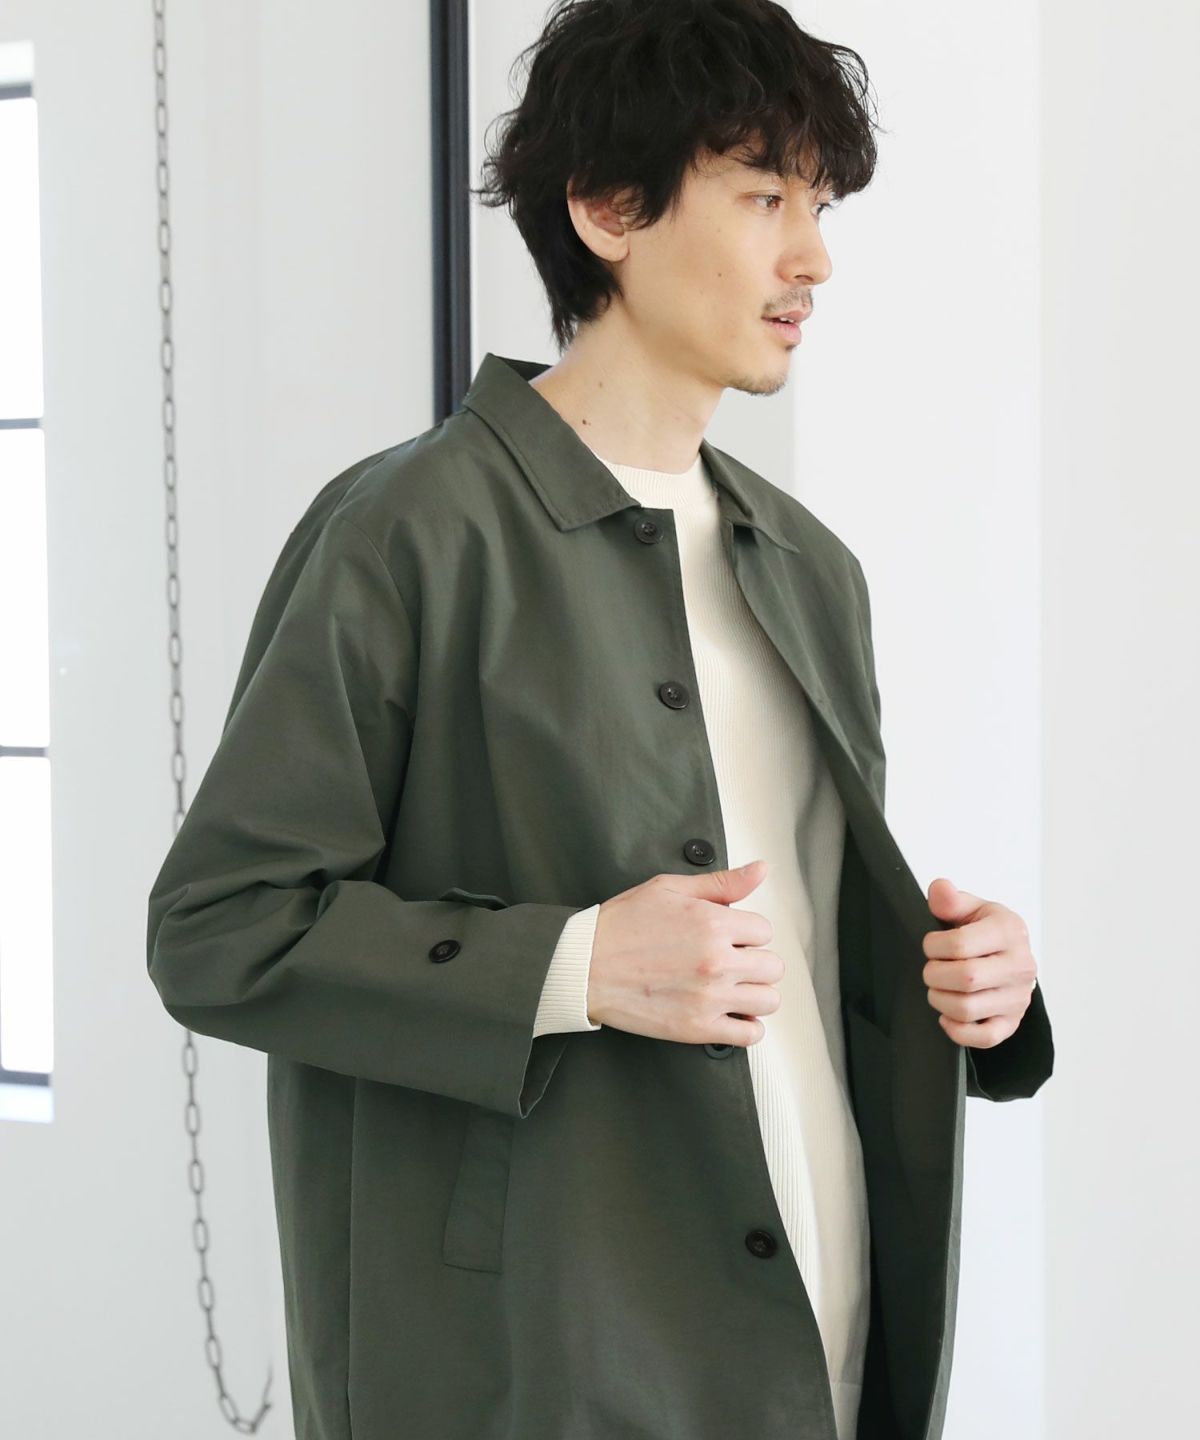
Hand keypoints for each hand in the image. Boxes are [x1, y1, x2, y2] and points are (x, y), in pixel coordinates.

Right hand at [588, 859, 781, 1046]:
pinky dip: (747, 1026)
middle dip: (754, 961)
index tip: (730, 937)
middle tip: (731, 961)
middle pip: (772, 966)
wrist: (584, 966)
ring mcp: (709, 997)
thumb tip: (759, 870)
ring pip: (768, 1000)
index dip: (746, 932)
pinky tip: (732, 1013)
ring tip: (733, 987)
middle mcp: (717, 961)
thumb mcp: (669, 889)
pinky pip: (749, 1034)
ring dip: (754, 993)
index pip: (764, 930)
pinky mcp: (698, 1027)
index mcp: (713, 923)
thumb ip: (721, 883)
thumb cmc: (620, 925)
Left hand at [920, 878, 1037, 1047]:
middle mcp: (1020, 966)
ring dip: (940, 1000)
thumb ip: (950, 899)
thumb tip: (940, 889)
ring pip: (968, 1009)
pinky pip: (983, 1038)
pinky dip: (957, 1030)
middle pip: (965, 979)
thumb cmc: (985, 930)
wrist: (1009, 956)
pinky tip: (948, 1015)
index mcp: (1009, 931)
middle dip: (934, 975)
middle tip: (931, 969)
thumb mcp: (970, 907)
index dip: (933, 946)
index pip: (961, 945)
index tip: (931, 945)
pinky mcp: (1012, 1023)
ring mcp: (1018, 997)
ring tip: (939, 988)